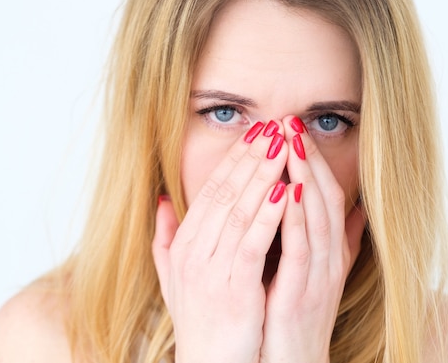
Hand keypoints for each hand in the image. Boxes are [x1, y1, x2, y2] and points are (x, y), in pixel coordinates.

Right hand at [152, 121, 288, 362]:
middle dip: (250, 156)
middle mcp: (193, 252)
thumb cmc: (200, 321)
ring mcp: (211, 270)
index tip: (255, 133)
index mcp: (185, 246)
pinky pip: (253, 243)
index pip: (210, 190)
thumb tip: (162, 201)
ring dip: (262, 176)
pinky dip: (269, 214)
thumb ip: (166, 238)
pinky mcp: (234, 289)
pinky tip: (286, 190)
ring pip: (238, 211)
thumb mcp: (174, 277)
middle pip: (223, 193)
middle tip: (273, 126)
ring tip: (283, 146)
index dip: (234, 159)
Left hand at [259, 115, 365, 362]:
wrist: (289, 361)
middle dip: (307, 157)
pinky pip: (301, 249)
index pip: (321, 193)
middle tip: (290, 122)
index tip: (291, 127)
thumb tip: (341, 204)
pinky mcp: (302, 293)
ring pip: (315, 216)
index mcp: (325, 248)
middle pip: (322, 196)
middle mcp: (327, 256)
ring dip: (303, 176)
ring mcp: (318, 274)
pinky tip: (287, 190)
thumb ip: (327, 239)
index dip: (310, 159)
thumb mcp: (312, 272)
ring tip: (289, 143)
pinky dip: (295, 218)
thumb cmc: (293, 313)